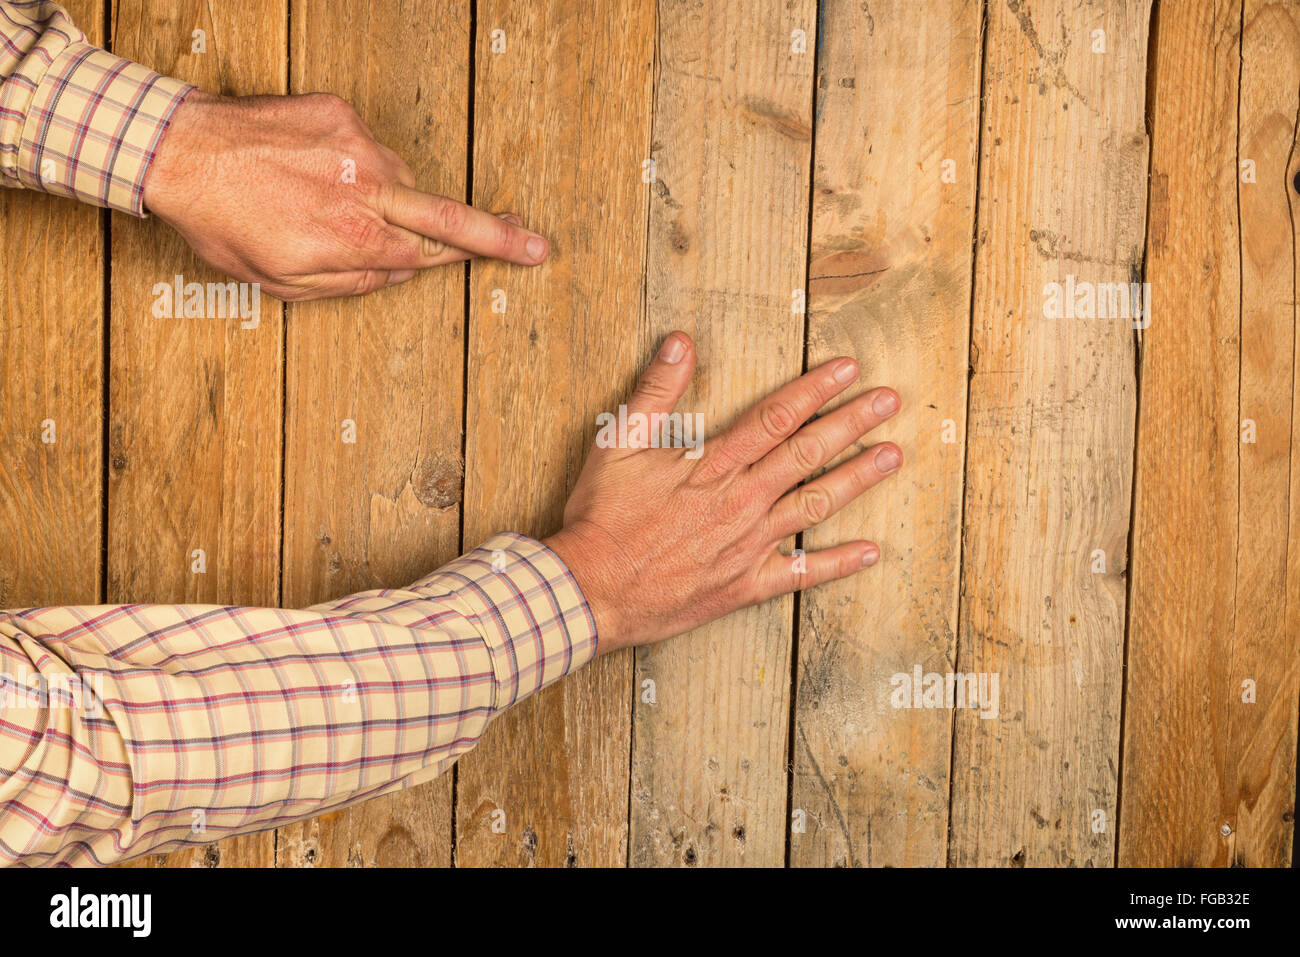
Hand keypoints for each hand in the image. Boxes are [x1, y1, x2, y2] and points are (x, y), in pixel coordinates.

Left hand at [141, 91, 549, 300]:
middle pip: (448, 215)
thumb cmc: (223, 222)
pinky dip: (355, 165)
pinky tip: (315, 171)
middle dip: (496, 232)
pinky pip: (369, 148)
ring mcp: (356, 146)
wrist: (178, 150)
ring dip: (386, 198)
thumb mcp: (283, 282)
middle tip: (534, 241)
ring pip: (400, 181)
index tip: (523, 252)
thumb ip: (352, 283)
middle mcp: (365, 190)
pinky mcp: (339, 112)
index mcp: (355, 240)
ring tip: (330, 202)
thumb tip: (399, 273)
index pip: (433, 254)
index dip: (477, 256)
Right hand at [544, 331, 902, 653]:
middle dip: (852, 423)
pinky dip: (837, 564)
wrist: (592, 591)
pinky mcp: (745, 585)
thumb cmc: (601, 519)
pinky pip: (800, 574)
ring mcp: (747, 545)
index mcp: (712, 465)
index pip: (776, 417)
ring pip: (814, 506)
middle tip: (889, 401)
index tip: (848, 369)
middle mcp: (740, 501)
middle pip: (807, 454)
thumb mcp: (616, 443)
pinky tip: (870, 552)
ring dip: (857, 479)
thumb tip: (681, 343)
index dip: (816, 389)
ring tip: (893, 456)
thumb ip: (654, 393)